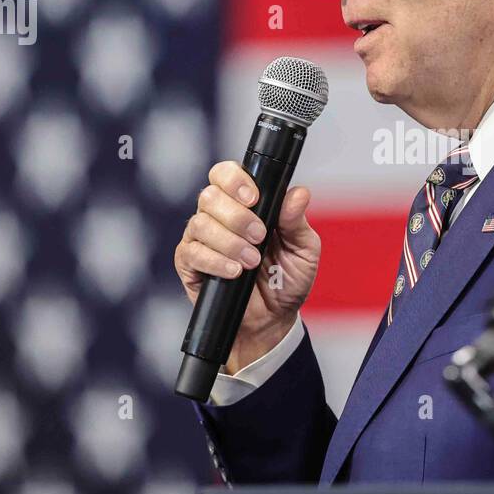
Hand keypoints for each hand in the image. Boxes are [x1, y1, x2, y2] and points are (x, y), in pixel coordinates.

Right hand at [174, 161, 320, 373]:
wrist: (273, 319)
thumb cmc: (286, 279)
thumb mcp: (303, 250)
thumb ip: (297, 221)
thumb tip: (299, 193)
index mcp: (245, 204)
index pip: (226, 174)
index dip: (235, 180)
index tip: (254, 198)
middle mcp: (219, 216)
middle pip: (210, 195)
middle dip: (237, 216)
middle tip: (260, 237)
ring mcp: (201, 239)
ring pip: (201, 223)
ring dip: (230, 242)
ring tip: (252, 262)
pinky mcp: (190, 263)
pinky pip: (193, 253)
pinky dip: (216, 262)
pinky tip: (234, 272)